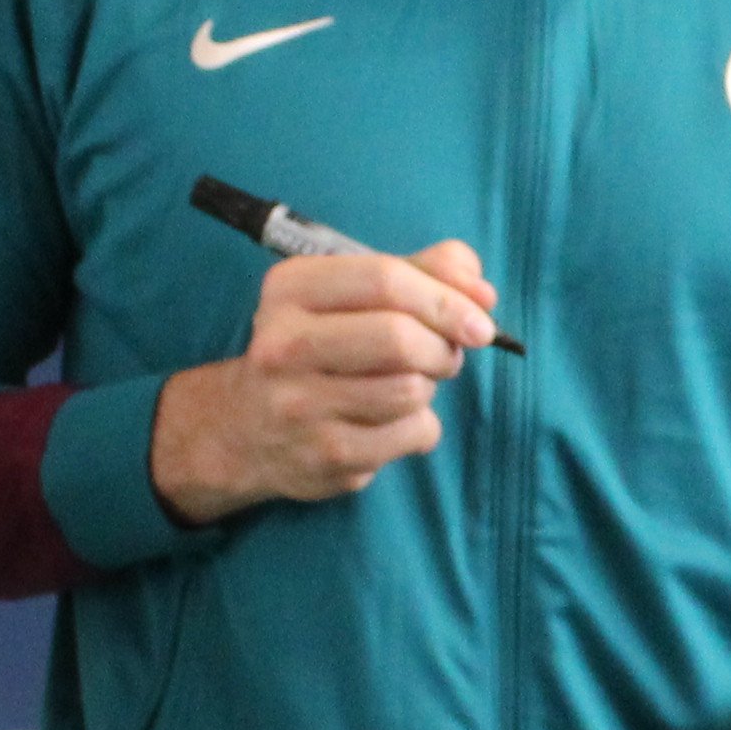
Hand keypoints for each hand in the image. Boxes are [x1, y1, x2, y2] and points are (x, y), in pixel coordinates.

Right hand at [149, 240, 497, 521]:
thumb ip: (423, 273)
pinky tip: (394, 421)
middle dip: (443, 346)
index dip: (447, 297)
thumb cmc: (320, 346)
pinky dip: (422, 426)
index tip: (482, 317)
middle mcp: (282, 345)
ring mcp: (298, 406)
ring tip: (412, 382)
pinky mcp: (324, 456)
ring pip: (410, 389)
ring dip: (430, 386)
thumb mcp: (353, 295)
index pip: (385, 280)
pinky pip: (411, 434)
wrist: (248, 428)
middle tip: (447, 353)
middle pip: (398, 337)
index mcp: (290, 289)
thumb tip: (482, 292)